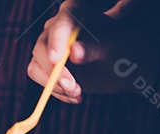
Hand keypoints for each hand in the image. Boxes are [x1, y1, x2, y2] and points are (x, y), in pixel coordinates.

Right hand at [29, 0, 158, 103]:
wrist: (122, 66)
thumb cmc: (122, 50)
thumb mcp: (113, 48)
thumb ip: (94, 48)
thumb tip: (75, 52)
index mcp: (75, 13)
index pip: (60, 24)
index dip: (56, 41)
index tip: (56, 59)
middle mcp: (57, 28)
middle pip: (41, 48)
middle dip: (54, 71)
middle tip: (72, 86)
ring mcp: (49, 48)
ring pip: (36, 66)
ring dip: (53, 85)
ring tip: (77, 92)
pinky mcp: (46, 67)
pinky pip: (40, 80)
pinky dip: (55, 92)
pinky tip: (75, 95)